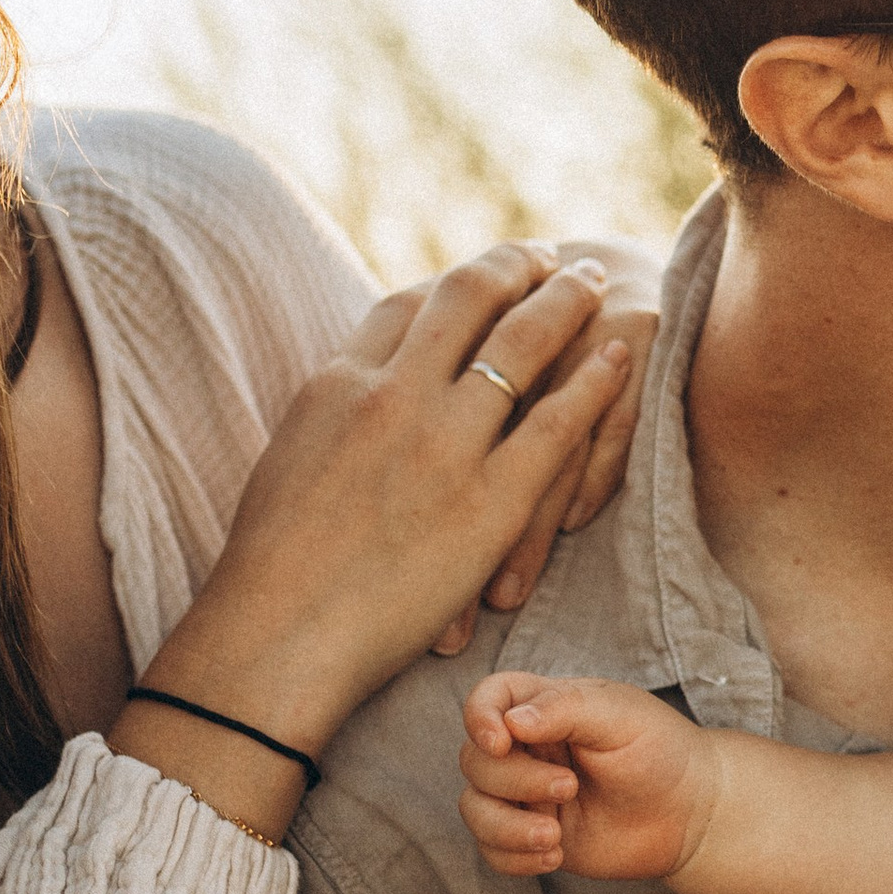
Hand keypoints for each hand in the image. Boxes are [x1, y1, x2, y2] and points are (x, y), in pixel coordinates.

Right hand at [139, 243, 631, 758]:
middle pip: (466, 298)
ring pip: (520, 343)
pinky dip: (595, 381)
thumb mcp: (290, 464)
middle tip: (551, 258)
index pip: (406, 304)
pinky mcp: (489, 499)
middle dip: (515, 267)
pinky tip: (621, 357)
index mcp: (337, 382)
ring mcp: (443, 443)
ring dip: (564, 302)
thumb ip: (335, 421)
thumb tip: (359, 405)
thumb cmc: (271, 571)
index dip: (455, 282)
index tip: (489, 273)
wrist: (275, 635)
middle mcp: (391, 394)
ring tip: (592, 281)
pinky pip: (557, 422)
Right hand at [458, 672, 711, 879]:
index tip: (501, 741)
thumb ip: (565, 708)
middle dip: (514, 780)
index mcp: (544, 708)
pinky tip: (555, 857)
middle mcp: (527, 750)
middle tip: (569, 786)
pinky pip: (492, 851)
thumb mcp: (621, 716)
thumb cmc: (660, 751)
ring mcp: (526, 796)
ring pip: (474, 809)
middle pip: (475, 761)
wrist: (691, 813)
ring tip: (553, 837)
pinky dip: (513, 857)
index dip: (478, 718)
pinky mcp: (532, 836)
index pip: (487, 699)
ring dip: (505, 827)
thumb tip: (510, 720)